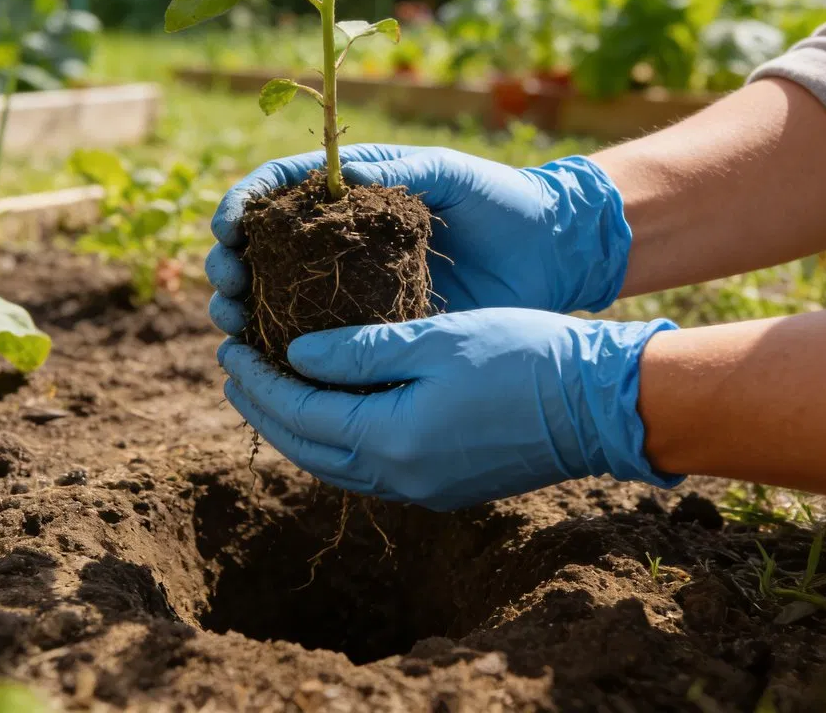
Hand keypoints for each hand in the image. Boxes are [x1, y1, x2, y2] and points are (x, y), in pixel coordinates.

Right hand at [205, 145, 631, 336]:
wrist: (550, 253)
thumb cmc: (503, 200)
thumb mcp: (450, 174)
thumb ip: (399, 173)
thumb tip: (339, 181)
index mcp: (354, 194)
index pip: (279, 192)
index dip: (243, 205)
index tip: (226, 227)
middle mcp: (343, 241)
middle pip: (263, 248)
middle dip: (231, 261)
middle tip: (227, 280)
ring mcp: (355, 286)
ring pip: (279, 296)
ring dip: (244, 304)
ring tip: (232, 317)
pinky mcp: (376, 327)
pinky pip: (320, 339)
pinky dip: (284, 347)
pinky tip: (264, 355)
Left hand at [219, 308, 680, 510]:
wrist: (596, 403)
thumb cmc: (520, 357)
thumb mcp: (434, 338)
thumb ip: (361, 350)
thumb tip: (296, 354)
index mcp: (392, 440)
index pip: (300, 414)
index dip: (259, 381)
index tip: (230, 348)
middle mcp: (401, 477)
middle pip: (308, 448)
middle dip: (265, 409)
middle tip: (234, 371)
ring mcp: (425, 488)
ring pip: (335, 464)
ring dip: (296, 428)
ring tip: (270, 392)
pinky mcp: (445, 483)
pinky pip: (367, 467)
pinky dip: (335, 440)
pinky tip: (331, 412)